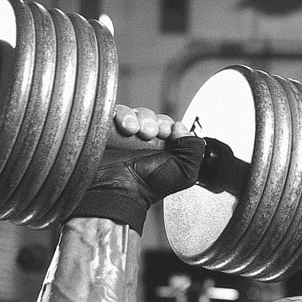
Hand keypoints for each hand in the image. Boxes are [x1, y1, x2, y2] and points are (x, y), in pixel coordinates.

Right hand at [68, 106, 205, 233]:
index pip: (168, 124)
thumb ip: (193, 149)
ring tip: (134, 130)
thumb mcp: (185, 172)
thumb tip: (182, 128)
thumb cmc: (147, 186)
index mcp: (164, 149)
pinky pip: (114, 112)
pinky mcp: (107, 131)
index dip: (168, 125)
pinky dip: (120, 114)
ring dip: (136, 117)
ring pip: (133, 112)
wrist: (120, 190)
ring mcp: (124, 135)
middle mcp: (144, 142)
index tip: (166, 132)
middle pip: (150, 116)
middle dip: (152, 121)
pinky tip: (124, 126)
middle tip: (150, 133)